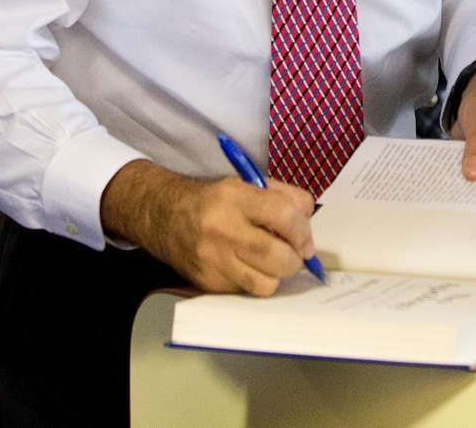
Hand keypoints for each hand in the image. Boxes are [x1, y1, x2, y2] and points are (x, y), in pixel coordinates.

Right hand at [100, 159, 316, 294]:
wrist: (166, 217)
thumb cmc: (217, 200)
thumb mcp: (248, 184)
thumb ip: (284, 196)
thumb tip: (309, 220)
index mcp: (235, 197)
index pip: (283, 215)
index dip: (303, 231)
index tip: (306, 239)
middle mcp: (222, 229)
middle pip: (278, 256)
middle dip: (296, 258)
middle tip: (296, 253)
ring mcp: (213, 260)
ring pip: (266, 283)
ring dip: (277, 275)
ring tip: (273, 261)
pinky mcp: (208, 283)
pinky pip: (247, 292)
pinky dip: (256, 281)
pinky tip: (251, 267)